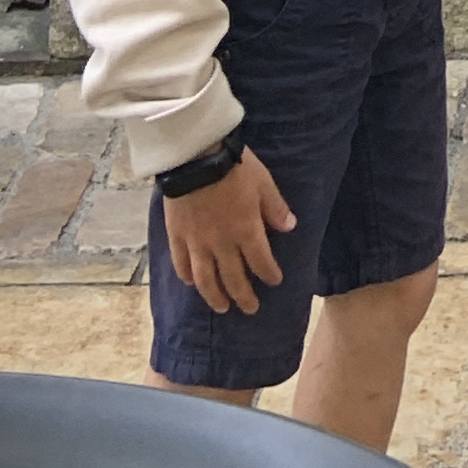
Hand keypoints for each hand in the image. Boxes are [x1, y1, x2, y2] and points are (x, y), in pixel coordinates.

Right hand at [163, 148, 296, 313]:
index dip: (269, 274)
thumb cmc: (234, 167)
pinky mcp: (177, 236)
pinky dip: (186, 276)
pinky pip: (181, 263)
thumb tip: (290, 227)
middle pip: (234, 278)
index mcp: (246, 231)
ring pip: (206, 279)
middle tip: (250, 309)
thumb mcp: (263, 183)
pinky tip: (191, 283)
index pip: (261, 262)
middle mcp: (222, 244)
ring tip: (221, 307)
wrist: (195, 158)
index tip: (275, 281)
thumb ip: (275, 208)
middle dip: (244, 296)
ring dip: (215, 296)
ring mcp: (197, 243)